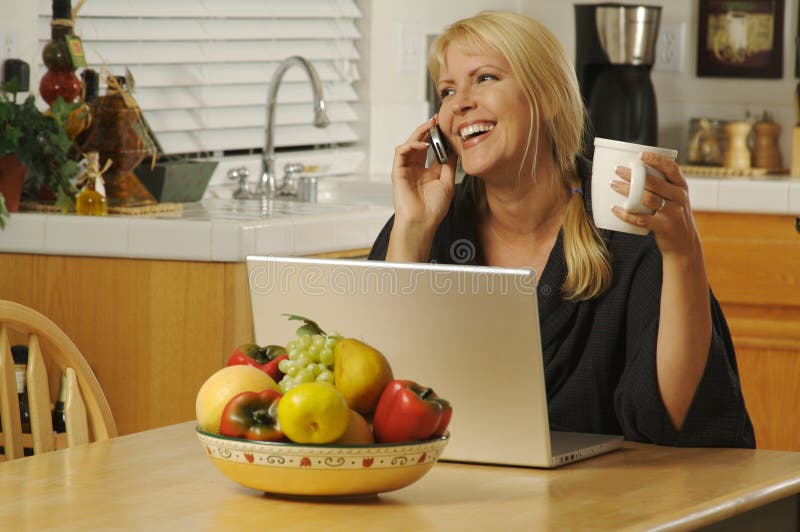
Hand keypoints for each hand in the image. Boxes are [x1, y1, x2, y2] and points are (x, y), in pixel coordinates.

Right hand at [391, 116, 456, 234]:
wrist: (422, 222)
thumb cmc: (434, 208)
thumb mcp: (447, 182)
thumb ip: (449, 164)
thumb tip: (453, 147)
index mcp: (428, 172)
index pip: (431, 149)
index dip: (437, 137)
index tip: (447, 126)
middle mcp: (416, 169)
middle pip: (420, 143)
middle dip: (428, 130)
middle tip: (438, 119)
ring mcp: (406, 169)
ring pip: (409, 144)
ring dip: (419, 133)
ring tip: (431, 126)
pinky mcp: (397, 171)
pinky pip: (401, 152)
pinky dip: (411, 145)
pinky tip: (423, 145)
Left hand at [610, 152, 700, 257]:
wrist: (684, 245)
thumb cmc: (674, 217)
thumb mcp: (675, 200)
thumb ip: (663, 187)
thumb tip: (635, 172)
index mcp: (682, 187)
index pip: (671, 169)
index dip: (657, 160)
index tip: (641, 154)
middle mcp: (679, 198)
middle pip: (654, 182)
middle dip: (634, 174)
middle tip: (617, 170)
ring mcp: (672, 213)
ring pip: (646, 198)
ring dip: (627, 191)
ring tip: (613, 185)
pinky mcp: (664, 227)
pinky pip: (641, 219)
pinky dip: (626, 214)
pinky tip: (615, 209)